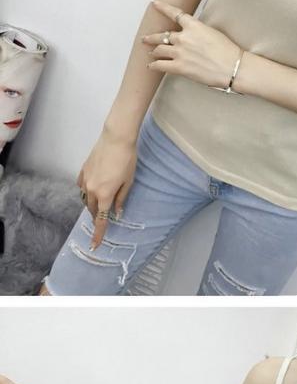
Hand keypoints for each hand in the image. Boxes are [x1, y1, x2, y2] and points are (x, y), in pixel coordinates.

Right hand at [77, 126, 137, 250]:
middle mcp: (92, 190)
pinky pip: (81, 186)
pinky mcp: (83, 170)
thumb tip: (116, 213)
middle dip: (96, 216)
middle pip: (91, 210)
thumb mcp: (128, 182)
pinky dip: (86, 191)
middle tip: (103, 218)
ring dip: (91, 204)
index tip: (94, 245)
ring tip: (99, 202)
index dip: (98, 234)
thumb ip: (120, 199)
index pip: (100, 220)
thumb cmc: (126, 159)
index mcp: (104, 195)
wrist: (117, 137)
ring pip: (85, 199)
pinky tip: (92, 188)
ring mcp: (85, 179)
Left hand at [145, 8, 240, 88]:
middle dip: (151, 37)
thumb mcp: (212, 32)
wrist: (231, 67)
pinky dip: (154, 65)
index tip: (154, 3)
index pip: (174, 13)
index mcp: (193, 26)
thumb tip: (189, 34)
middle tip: (145, 38)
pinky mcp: (179, 67)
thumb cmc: (227, 50)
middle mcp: (184, 37)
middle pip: (162, 35)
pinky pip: (161, 65)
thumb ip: (197, 31)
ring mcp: (180, 52)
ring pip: (159, 50)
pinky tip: (151, 66)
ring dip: (153, 52)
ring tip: (150, 53)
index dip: (162, 7)